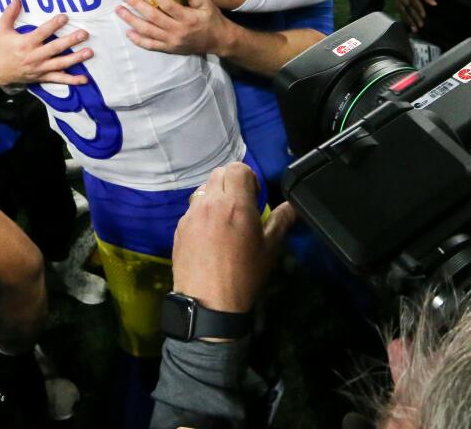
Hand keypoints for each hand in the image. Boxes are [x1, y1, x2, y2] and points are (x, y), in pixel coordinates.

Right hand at [0, 0, 92, 86]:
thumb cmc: (0, 48)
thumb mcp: (1, 29)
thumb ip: (9, 14)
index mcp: (25, 43)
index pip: (42, 33)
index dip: (53, 25)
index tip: (65, 17)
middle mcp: (34, 57)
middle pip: (55, 48)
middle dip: (70, 41)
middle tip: (84, 34)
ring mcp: (39, 68)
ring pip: (60, 64)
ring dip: (76, 58)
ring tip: (89, 52)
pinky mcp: (42, 77)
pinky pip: (58, 79)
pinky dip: (72, 80)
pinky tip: (84, 79)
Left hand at [116, 0, 233, 55]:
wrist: (218, 42)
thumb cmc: (212, 20)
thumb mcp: (207, 5)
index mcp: (188, 18)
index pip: (168, 6)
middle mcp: (178, 31)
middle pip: (153, 17)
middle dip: (136, 5)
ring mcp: (172, 41)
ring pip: (148, 31)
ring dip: (132, 20)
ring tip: (120, 10)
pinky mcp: (169, 49)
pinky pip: (151, 46)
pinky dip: (138, 40)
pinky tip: (128, 32)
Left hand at [171, 162, 296, 314]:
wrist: (208, 303)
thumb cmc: (244, 275)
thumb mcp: (269, 249)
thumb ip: (281, 221)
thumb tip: (292, 207)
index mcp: (235, 203)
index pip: (238, 168)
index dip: (249, 177)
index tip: (254, 195)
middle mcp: (210, 202)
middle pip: (218, 173)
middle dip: (231, 183)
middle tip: (241, 204)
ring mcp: (191, 215)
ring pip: (203, 189)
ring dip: (215, 195)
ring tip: (223, 218)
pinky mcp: (179, 228)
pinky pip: (192, 209)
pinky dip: (202, 212)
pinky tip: (209, 235)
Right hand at [394, 0, 436, 32]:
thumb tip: (434, 4)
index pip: (413, 0)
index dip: (418, 8)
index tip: (423, 15)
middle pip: (408, 8)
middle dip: (414, 17)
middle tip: (420, 25)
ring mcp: (398, 1)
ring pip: (404, 13)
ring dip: (409, 21)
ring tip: (415, 29)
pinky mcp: (397, 6)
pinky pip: (401, 14)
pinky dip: (406, 21)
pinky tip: (410, 27)